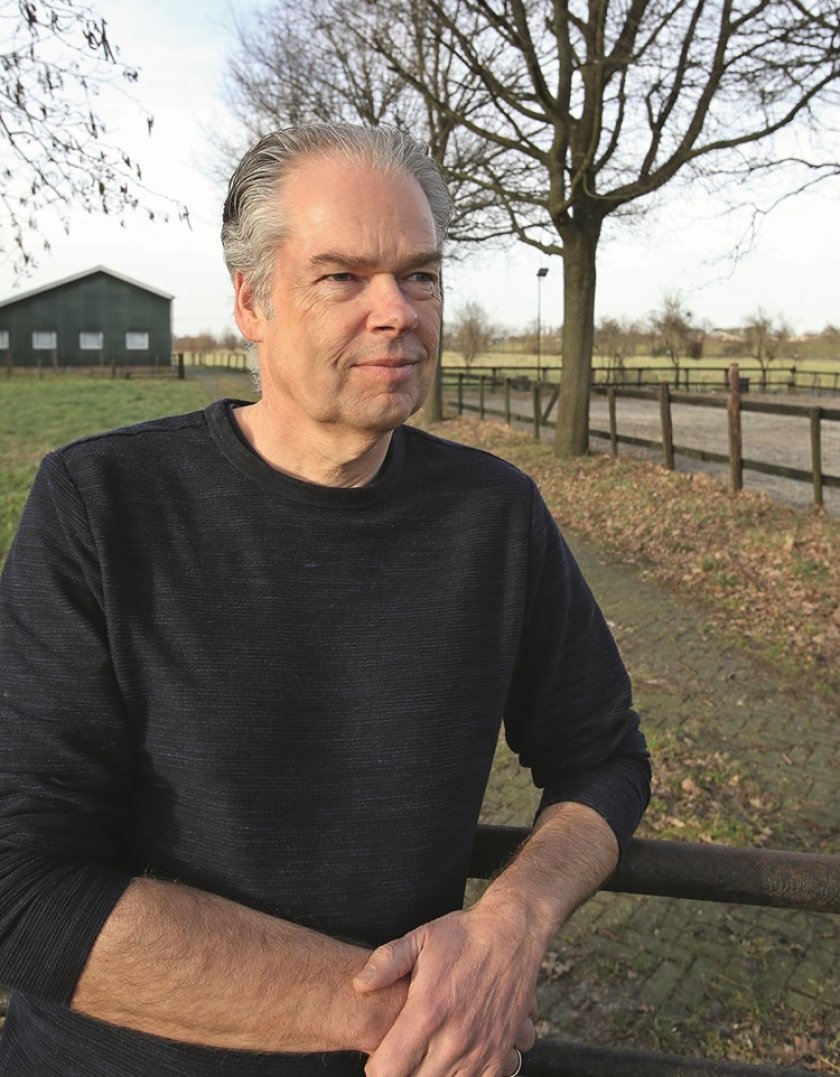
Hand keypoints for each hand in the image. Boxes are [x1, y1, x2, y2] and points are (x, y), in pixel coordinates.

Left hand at [353, 901, 538, 1075]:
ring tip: (428, 1054)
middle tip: (404, 1053)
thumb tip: (358, 985)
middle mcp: (453, 1039)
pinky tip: (455, 1061)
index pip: (388, 1071)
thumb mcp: (420, 939)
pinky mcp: (501, 1054)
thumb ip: (386, 962)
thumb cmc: (463, 936)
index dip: (377, 1067)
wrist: (513, 934)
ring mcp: (480, 1050)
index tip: (379, 1055)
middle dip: (404, 1072)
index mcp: (427, 1012)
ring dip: (432, 1074)